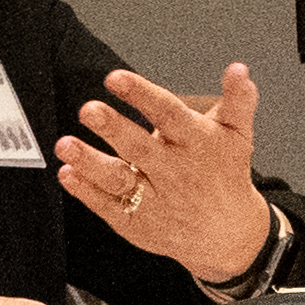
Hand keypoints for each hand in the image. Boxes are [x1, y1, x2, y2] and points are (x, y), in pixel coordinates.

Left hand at [58, 62, 281, 290]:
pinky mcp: (136, 222)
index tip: (117, 78)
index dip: (143, 95)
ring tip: (66, 145)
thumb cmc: (227, 175)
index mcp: (197, 144)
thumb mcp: (238, 135)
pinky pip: (107, 205)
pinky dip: (86, 190)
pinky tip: (68, 173)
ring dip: (90, 162)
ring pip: (118, 180)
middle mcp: (174, 171)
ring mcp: (154, 199)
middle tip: (89, 110)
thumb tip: (238, 69)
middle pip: (140, 148)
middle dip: (113, 128)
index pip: (170, 115)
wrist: (228, 235)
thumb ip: (238, 99)